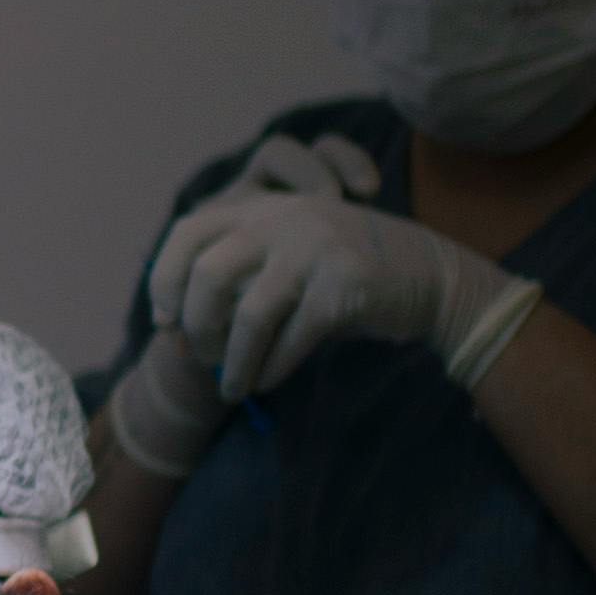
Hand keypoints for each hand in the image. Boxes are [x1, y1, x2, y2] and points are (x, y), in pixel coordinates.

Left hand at [109, 140, 388, 463]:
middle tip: (203, 358)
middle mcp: (285, 219)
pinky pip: (290, 338)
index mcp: (263, 207)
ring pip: (248, 314)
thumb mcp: (288, 255)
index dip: (164, 278)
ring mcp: (316, 249)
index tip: (165, 320)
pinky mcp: (344, 286)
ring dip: (233, 362)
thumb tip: (175, 323)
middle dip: (197, 327)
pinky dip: (271, 368)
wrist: (431, 276)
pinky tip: (267, 381)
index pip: (188, 231)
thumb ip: (239, 271)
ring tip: (232, 388)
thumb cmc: (345, 275)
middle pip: (208, 276)